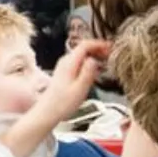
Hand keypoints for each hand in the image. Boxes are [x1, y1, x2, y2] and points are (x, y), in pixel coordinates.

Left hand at [1, 40, 110, 156]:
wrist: (47, 113)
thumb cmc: (63, 104)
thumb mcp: (80, 88)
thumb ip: (89, 72)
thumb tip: (95, 59)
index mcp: (69, 63)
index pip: (85, 45)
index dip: (99, 44)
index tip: (111, 48)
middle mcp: (65, 62)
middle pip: (83, 48)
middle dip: (98, 49)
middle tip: (111, 55)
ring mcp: (63, 67)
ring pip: (81, 55)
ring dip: (94, 56)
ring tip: (105, 62)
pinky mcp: (63, 73)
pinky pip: (78, 61)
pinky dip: (88, 62)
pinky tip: (94, 71)